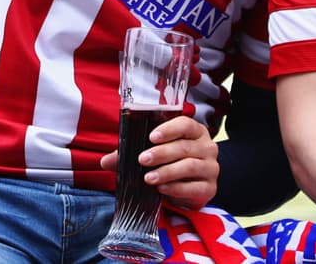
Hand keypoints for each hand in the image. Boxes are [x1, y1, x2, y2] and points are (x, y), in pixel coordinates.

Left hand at [100, 114, 218, 209]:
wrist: (192, 188)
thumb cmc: (172, 164)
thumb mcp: (154, 155)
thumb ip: (131, 155)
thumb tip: (104, 161)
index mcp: (195, 132)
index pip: (186, 124)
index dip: (169, 129)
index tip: (152, 136)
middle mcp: (207, 147)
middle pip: (185, 147)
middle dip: (162, 153)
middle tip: (142, 160)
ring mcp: (211, 168)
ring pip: (189, 166)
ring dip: (167, 172)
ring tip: (148, 178)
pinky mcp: (210, 188)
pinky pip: (194, 188)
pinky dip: (176, 188)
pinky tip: (162, 190)